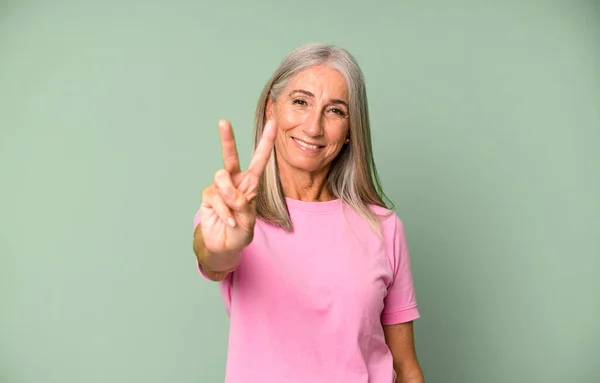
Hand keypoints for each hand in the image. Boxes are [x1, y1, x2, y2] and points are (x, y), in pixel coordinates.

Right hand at [200, 119, 276, 255]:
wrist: (224, 246)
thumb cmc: (240, 231)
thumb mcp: (249, 220)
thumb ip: (243, 206)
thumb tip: (230, 193)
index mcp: (251, 183)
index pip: (260, 159)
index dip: (266, 141)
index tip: (273, 123)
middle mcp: (234, 181)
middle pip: (230, 156)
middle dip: (227, 138)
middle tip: (223, 122)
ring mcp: (219, 188)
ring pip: (221, 177)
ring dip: (229, 195)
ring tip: (234, 210)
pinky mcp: (208, 196)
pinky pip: (215, 197)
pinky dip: (224, 211)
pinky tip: (229, 221)